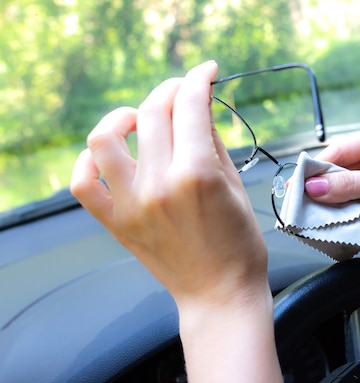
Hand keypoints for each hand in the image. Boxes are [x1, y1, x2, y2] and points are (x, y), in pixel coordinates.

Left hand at [71, 61, 268, 307]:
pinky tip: (111, 155)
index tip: (207, 71)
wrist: (219, 295)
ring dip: (123, 116)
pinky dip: (89, 161)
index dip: (200, 78)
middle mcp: (159, 185)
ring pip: (105, 138)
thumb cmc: (239, 246)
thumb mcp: (237, 188)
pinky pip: (83, 183)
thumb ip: (214, 143)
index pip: (191, 105)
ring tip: (140, 119)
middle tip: (183, 91)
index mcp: (197, 175)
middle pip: (153, 112)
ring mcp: (132, 205)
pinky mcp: (117, 223)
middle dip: (171, 89)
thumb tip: (200, 108)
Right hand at [305, 123, 359, 259]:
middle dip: (318, 186)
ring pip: (334, 191)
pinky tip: (324, 220)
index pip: (338, 151)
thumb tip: (316, 186)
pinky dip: (333, 215)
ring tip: (308, 212)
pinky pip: (342, 208)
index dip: (318, 167)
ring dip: (324, 202)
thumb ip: (352, 185)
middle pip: (332, 171)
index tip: (300, 183)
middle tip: (300, 200)